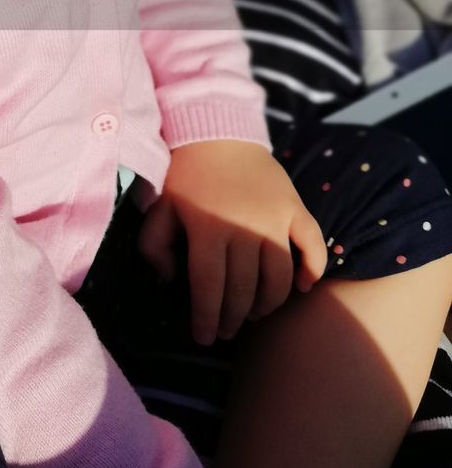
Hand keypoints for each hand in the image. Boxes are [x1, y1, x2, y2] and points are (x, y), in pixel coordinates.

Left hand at [138, 139, 326, 344]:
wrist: (216, 129)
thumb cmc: (183, 173)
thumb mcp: (158, 207)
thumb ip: (155, 246)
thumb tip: (170, 280)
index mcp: (207, 229)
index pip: (209, 289)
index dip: (206, 319)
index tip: (203, 338)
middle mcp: (244, 228)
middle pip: (244, 290)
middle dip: (234, 318)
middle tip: (227, 329)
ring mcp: (275, 219)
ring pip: (278, 277)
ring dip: (269, 303)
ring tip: (255, 313)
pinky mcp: (295, 207)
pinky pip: (313, 246)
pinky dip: (312, 270)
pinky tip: (302, 287)